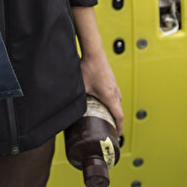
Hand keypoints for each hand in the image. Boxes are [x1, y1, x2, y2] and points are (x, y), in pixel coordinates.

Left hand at [72, 5, 122, 133]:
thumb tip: (67, 110)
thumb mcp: (81, 88)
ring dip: (114, 109)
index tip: (117, 135)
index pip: (119, 116)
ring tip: (107, 115)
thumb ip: (76, 99)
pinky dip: (112, 100)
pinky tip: (103, 99)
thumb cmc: (89, 68)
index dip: (119, 128)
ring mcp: (114, 84)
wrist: (94, 51)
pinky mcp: (112, 79)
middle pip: (119, 110)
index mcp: (110, 96)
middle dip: (116, 120)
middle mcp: (115, 91)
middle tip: (110, 127)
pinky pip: (115, 93)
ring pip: (118, 101)